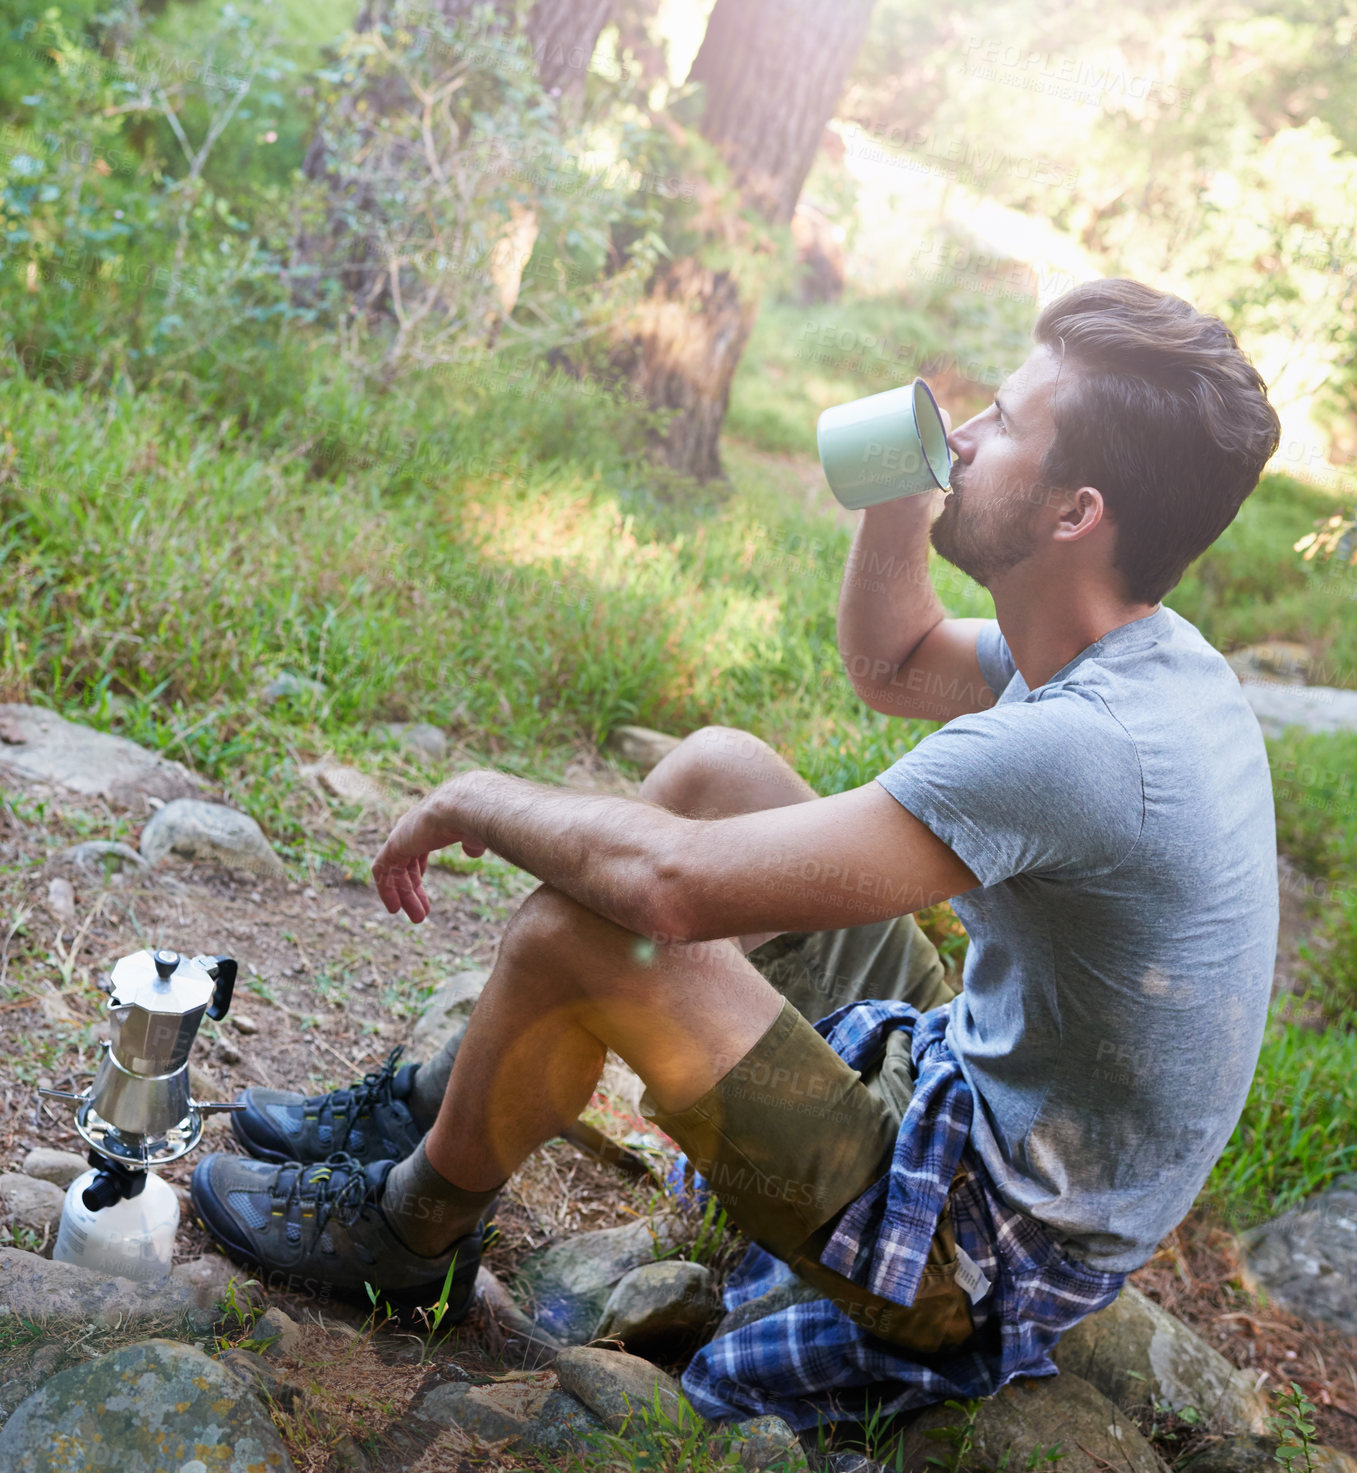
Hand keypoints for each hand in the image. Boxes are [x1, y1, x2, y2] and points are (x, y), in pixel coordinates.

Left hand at [371, 778, 487, 922]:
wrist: (465, 807)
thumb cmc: (476, 817)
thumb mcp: (476, 833)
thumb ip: (472, 841)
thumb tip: (473, 852)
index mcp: (428, 825)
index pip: (416, 851)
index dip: (418, 872)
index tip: (423, 894)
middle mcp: (411, 830)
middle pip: (405, 865)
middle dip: (412, 891)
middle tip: (421, 915)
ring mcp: (401, 837)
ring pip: (394, 872)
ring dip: (404, 896)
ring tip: (418, 919)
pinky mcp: (393, 845)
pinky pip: (381, 871)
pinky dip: (386, 890)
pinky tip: (395, 909)